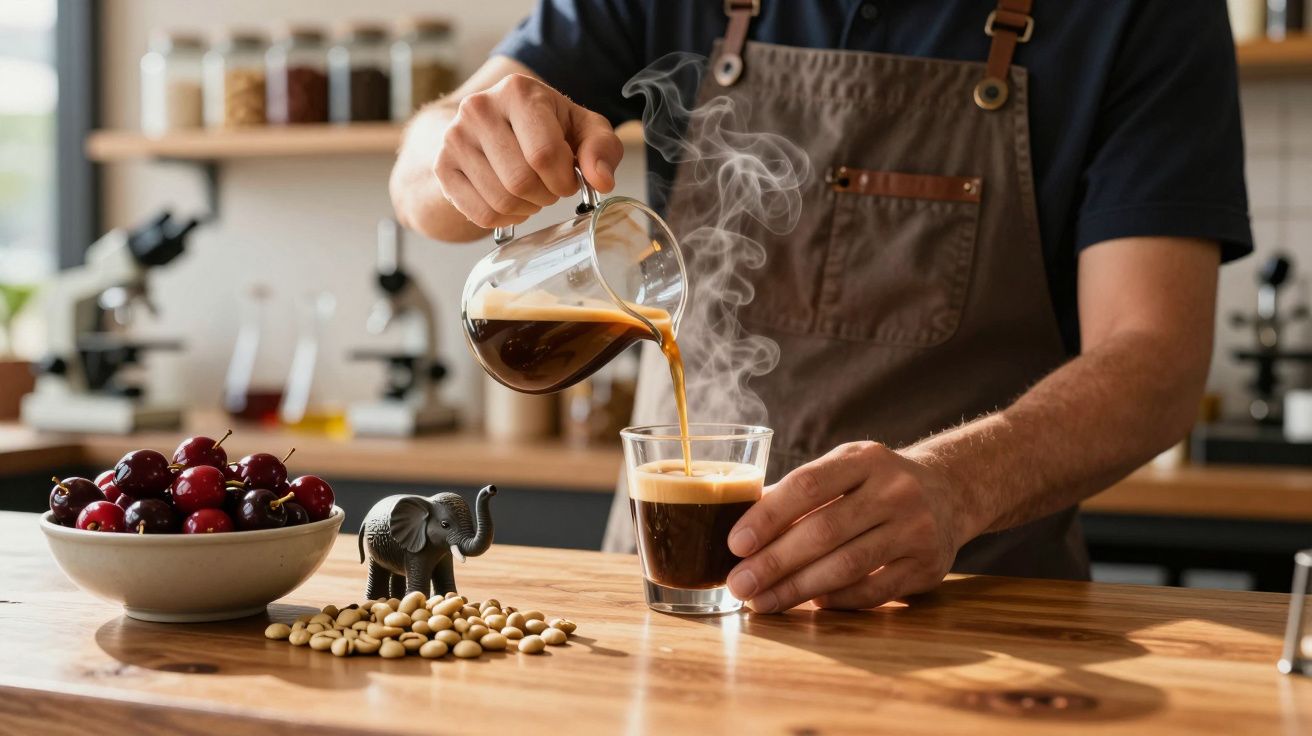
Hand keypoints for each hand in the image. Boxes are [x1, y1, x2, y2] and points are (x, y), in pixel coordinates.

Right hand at [434, 74, 623, 229]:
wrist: (497, 124)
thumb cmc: (549, 127)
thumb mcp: (584, 128)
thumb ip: (602, 149)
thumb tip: (601, 180)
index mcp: (518, 91)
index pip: (544, 154)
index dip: (564, 180)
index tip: (568, 179)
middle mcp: (479, 108)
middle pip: (520, 181)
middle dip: (546, 195)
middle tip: (550, 186)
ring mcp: (454, 138)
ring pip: (500, 201)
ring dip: (527, 208)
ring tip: (532, 192)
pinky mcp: (442, 166)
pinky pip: (480, 214)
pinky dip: (504, 218)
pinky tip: (512, 202)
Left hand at [725, 442, 976, 612]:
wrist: (950, 493)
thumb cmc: (875, 484)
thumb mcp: (844, 469)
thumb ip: (798, 493)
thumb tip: (740, 530)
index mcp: (864, 458)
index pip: (807, 485)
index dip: (768, 516)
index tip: (736, 544)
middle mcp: (895, 490)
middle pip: (824, 531)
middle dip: (774, 562)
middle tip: (739, 585)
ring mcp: (916, 529)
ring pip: (846, 566)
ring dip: (797, 588)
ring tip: (762, 601)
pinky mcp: (927, 566)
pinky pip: (873, 590)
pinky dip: (837, 599)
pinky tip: (810, 603)